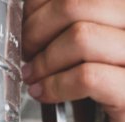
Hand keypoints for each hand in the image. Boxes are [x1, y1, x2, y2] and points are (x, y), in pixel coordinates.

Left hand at [22, 0, 124, 121]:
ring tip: (32, 77)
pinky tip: (44, 94)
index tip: (24, 26)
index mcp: (122, 14)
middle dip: (35, 32)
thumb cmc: (110, 93)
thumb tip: (28, 19)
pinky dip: (56, 86)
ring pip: (81, 37)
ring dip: (44, 61)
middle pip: (74, 5)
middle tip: (25, 54)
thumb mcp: (94, 53)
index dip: (39, 6)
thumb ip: (73, 31)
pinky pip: (87, 76)